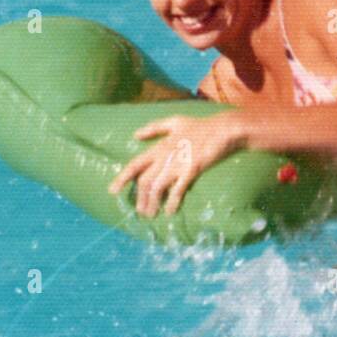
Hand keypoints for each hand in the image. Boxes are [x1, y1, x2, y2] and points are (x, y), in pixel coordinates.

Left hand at [107, 114, 241, 217]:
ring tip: (151, 214)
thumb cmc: (200, 126)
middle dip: (140, 198)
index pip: (135, 164)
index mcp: (160, 146)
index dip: (122, 178)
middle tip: (140, 211)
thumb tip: (135, 135)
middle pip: (144, 181)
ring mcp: (178, 164)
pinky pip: (177, 190)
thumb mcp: (175, 122)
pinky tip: (170, 212)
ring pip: (157, 188)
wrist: (224, 129)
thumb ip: (154, 128)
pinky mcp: (191, 170)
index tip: (112, 191)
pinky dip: (172, 202)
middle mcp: (165, 157)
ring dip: (152, 203)